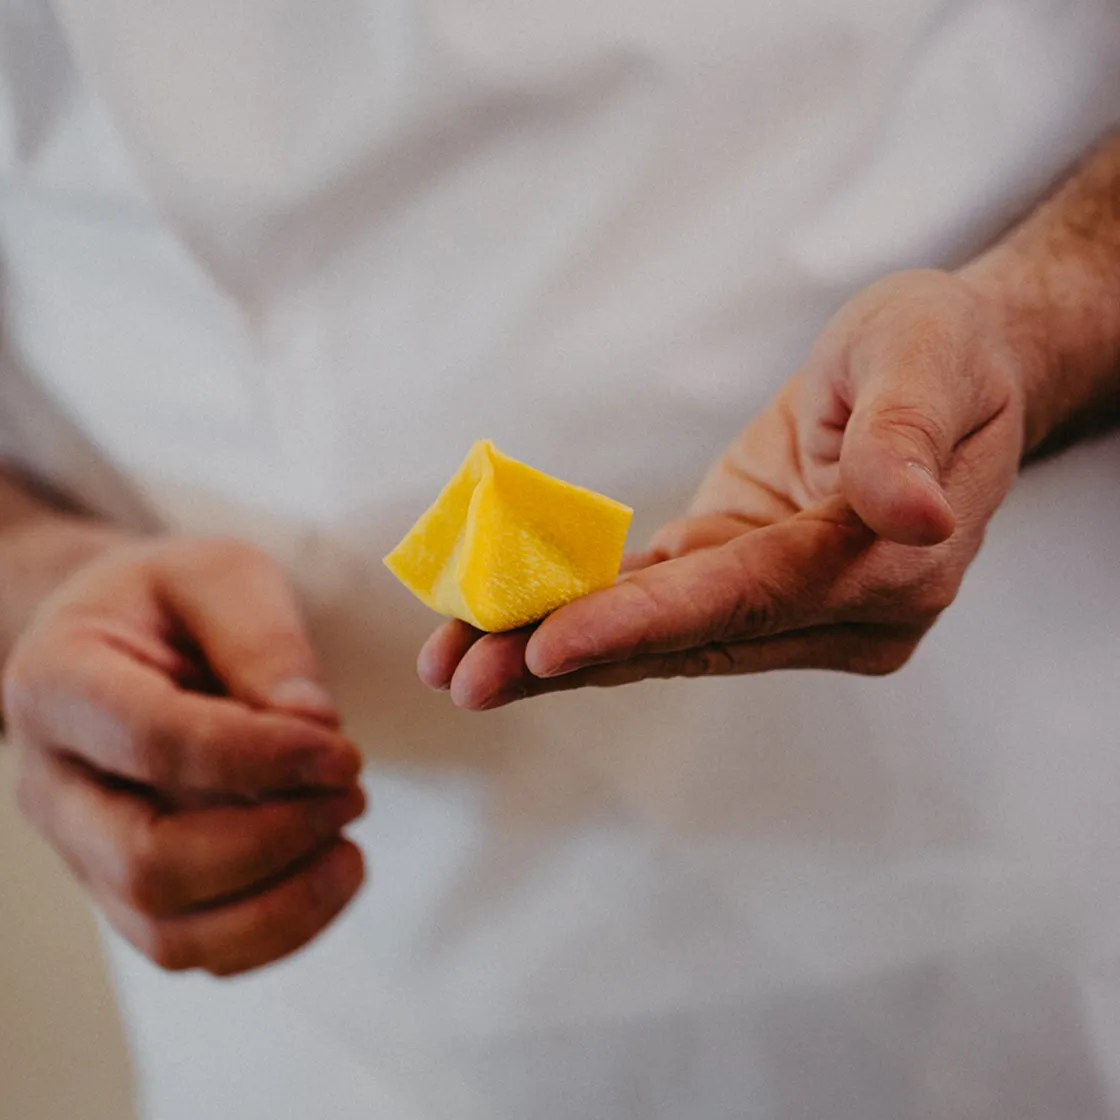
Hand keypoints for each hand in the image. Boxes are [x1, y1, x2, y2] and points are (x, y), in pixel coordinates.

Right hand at [5, 537, 365, 975]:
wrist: (124, 637)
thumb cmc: (170, 601)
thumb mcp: (220, 575)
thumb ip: (263, 640)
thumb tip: (314, 727)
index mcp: (57, 683)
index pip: (154, 742)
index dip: (260, 758)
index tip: (342, 751)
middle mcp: (54, 784)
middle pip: (149, 862)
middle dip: (272, 840)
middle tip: (351, 793)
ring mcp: (85, 851)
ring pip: (169, 931)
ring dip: (282, 902)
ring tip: (351, 845)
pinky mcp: (128, 891)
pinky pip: (195, 949)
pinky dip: (278, 930)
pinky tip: (334, 873)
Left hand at [420, 270, 1026, 706]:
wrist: (949, 367)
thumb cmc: (946, 352)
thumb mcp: (932, 360)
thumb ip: (908, 437)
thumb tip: (907, 515)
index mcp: (889, 567)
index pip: (749, 599)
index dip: (648, 623)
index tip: (551, 644)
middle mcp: (838, 611)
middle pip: (688, 638)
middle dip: (571, 657)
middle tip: (461, 678)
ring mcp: (787, 603)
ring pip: (661, 635)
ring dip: (556, 650)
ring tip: (454, 664)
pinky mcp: (745, 576)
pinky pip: (658, 603)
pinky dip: (583, 614)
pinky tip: (505, 627)